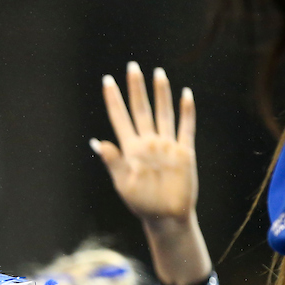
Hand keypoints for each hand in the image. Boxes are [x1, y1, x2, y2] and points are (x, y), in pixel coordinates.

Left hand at [91, 62, 196, 227]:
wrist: (166, 217)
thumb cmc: (142, 203)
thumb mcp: (124, 183)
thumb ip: (113, 162)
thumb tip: (97, 143)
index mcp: (130, 149)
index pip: (120, 118)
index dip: (114, 99)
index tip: (107, 81)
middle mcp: (148, 142)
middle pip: (141, 109)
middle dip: (136, 88)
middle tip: (132, 66)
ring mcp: (166, 145)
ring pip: (163, 113)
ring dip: (161, 94)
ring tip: (158, 73)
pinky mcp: (183, 152)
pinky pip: (186, 127)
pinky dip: (186, 112)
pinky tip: (185, 95)